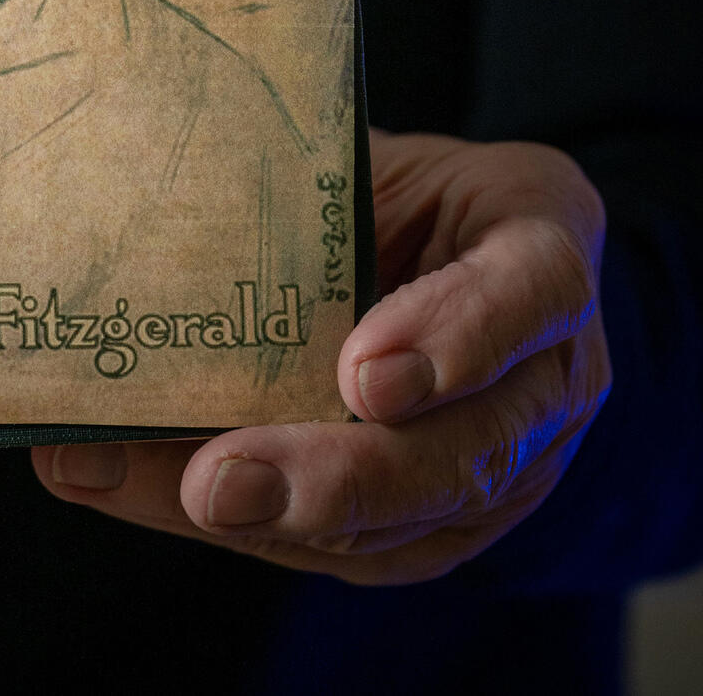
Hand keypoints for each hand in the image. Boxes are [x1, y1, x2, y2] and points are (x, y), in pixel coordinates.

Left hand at [33, 131, 609, 584]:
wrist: (444, 249)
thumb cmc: (399, 187)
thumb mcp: (375, 153)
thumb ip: (305, 179)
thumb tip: (159, 200)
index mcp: (542, 246)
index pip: (530, 292)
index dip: (454, 336)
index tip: (361, 374)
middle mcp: (550, 375)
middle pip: (467, 449)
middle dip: (337, 477)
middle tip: (221, 481)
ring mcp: (511, 466)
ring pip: (405, 520)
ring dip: (273, 519)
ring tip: (167, 494)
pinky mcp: (447, 524)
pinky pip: (357, 548)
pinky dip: (252, 528)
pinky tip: (152, 493)